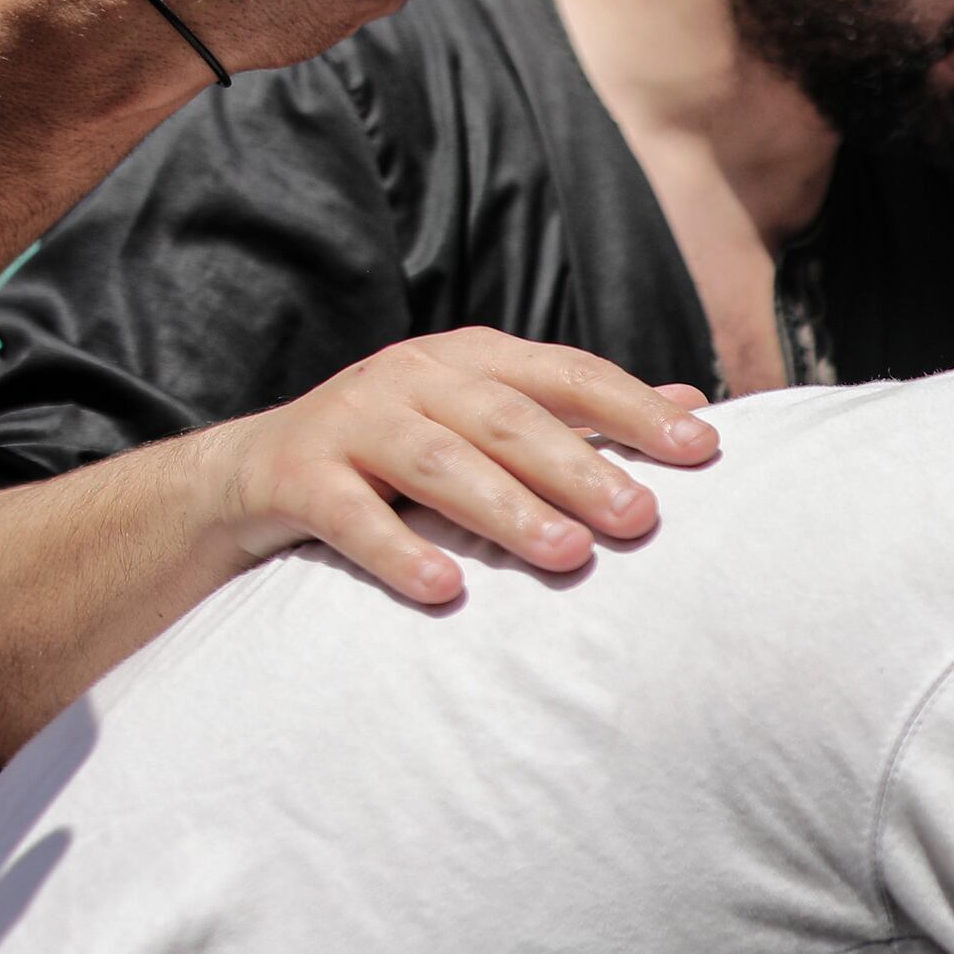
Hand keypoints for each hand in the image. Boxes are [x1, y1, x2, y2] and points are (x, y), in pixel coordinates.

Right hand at [201, 330, 719, 603]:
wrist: (250, 475)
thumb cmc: (397, 453)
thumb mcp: (485, 420)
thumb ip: (579, 414)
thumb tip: (693, 404)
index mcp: (470, 361)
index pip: (568, 376)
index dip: (635, 410)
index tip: (704, 450)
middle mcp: (413, 378)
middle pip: (510, 420)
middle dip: (580, 468)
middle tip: (641, 519)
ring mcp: (350, 422)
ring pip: (439, 463)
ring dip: (507, 510)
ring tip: (567, 556)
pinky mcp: (296, 476)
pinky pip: (351, 515)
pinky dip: (399, 551)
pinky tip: (446, 592)